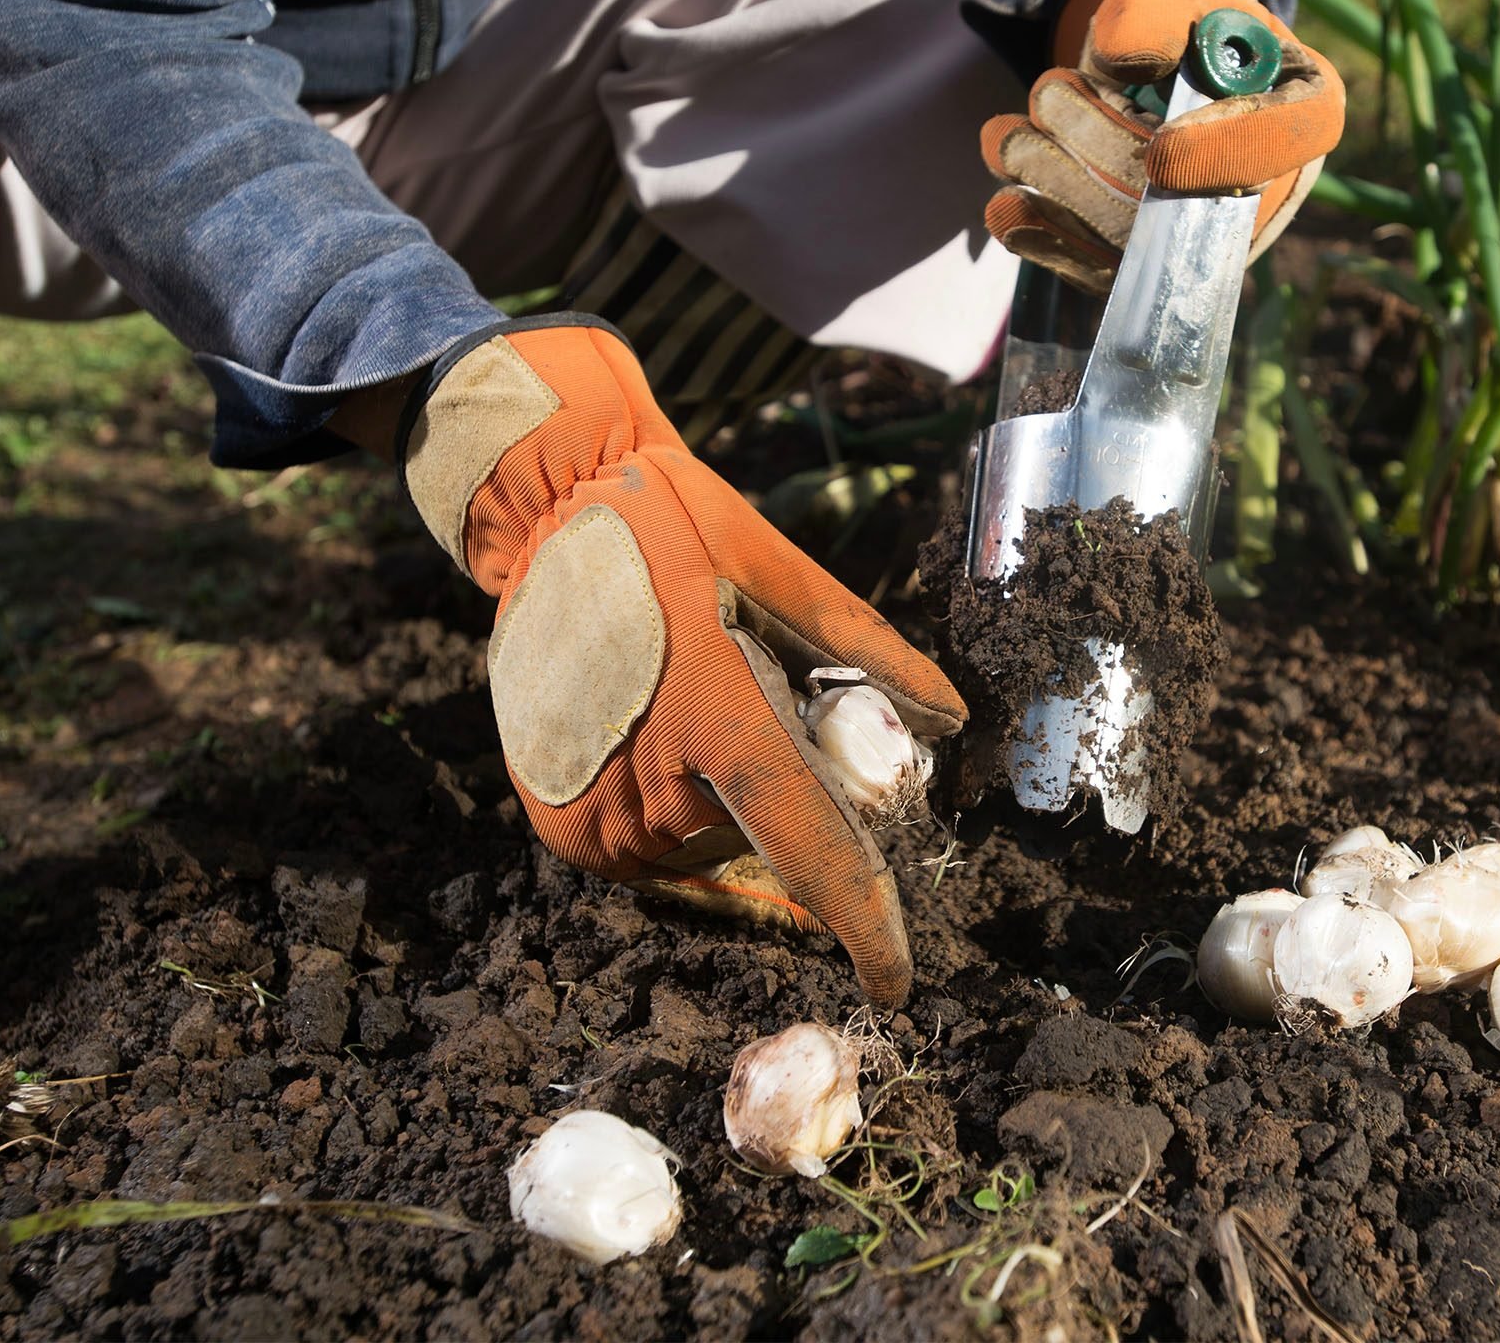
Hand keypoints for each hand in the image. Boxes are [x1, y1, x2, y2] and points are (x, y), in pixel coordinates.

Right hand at [400, 320, 964, 1005]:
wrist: (547, 516)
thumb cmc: (678, 531)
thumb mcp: (780, 569)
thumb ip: (867, 651)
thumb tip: (953, 721)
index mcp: (714, 716)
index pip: (804, 845)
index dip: (861, 921)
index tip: (897, 983)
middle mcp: (648, 783)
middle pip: (762, 844)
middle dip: (790, 802)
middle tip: (763, 705)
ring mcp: (594, 814)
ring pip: (707, 853)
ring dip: (726, 806)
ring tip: (694, 705)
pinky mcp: (560, 830)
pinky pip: (652, 853)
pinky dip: (678, 815)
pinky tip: (662, 738)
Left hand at [980, 0, 1344, 293]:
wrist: (1152, 76)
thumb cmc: (1177, 30)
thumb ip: (1151, 12)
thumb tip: (1118, 59)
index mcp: (1302, 106)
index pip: (1292, 135)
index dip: (1226, 152)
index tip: (1160, 149)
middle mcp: (1267, 186)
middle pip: (1186, 195)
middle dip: (1096, 143)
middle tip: (1049, 90)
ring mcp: (1208, 239)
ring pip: (1131, 237)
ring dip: (1055, 179)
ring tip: (1013, 132)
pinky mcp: (1150, 270)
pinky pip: (1097, 272)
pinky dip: (1043, 235)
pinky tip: (1007, 202)